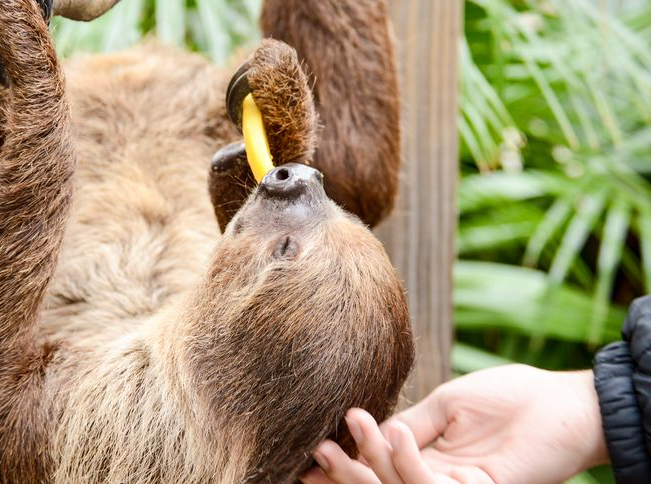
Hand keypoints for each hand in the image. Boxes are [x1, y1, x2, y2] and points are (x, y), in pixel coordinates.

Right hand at [301, 365, 608, 483]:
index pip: (378, 470)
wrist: (562, 403)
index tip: (311, 454)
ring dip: (370, 463)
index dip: (345, 466)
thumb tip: (370, 431)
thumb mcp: (446, 405)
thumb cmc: (509, 398)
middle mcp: (438, 479)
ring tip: (349, 429)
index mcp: (428, 458)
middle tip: (317, 451)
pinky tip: (395, 433)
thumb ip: (411, 423)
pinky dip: (410, 463)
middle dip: (346, 473)